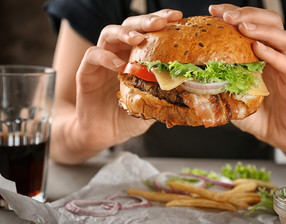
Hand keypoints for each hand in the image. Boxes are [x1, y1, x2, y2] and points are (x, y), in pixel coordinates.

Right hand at [74, 9, 182, 150]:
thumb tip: (190, 91)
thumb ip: (164, 95)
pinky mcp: (86, 72)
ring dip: (125, 32)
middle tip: (161, 22)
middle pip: (130, 26)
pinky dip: (106, 57)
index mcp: (135, 58)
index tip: (177, 17)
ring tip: (139, 38)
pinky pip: (93, 56)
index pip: (148, 32)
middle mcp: (119, 54)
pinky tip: (119, 66)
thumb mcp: (151, 106)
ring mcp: (102, 62)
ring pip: (109, 33)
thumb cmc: (127, 118)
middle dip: (146, 21)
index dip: (161, 21)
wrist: (103, 134)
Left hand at [209, 5, 285, 156]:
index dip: (235, 13)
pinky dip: (273, 54)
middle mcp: (278, 56)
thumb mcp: (232, 97)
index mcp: (262, 55)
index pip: (252, 25)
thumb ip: (219, 86)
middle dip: (249, 15)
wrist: (280, 136)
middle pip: (272, 23)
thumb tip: (191, 79)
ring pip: (284, 38)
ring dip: (262, 29)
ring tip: (242, 27)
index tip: (214, 11)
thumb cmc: (257, 114)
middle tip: (227, 16)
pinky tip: (258, 48)